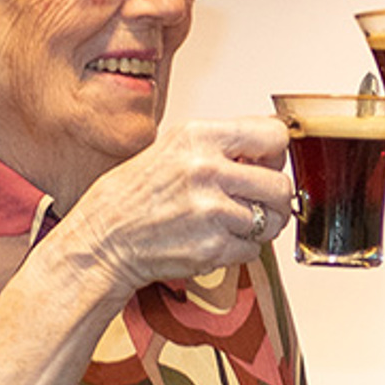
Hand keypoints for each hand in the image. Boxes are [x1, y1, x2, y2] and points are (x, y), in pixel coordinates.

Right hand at [57, 118, 292, 295]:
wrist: (103, 241)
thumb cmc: (133, 197)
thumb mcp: (173, 148)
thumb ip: (221, 146)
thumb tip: (268, 151)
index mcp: (199, 137)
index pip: (274, 135)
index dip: (275, 154)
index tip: (267, 164)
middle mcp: (207, 170)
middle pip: (281, 185)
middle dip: (274, 198)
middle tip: (259, 203)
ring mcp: (211, 211)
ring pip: (272, 220)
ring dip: (260, 226)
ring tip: (232, 223)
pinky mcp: (213, 247)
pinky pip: (254, 249)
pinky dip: (241, 249)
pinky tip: (216, 239)